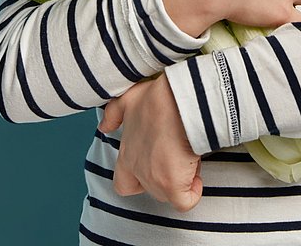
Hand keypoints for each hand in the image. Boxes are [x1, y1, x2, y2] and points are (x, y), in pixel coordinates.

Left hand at [97, 75, 202, 211]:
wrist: (178, 102)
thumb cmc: (158, 98)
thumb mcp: (127, 99)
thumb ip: (112, 115)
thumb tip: (104, 127)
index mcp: (127, 154)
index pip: (123, 184)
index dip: (138, 182)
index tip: (154, 166)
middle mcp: (137, 170)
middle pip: (150, 189)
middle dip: (165, 177)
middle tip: (177, 156)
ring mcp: (154, 180)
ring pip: (168, 194)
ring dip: (180, 180)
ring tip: (188, 156)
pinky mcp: (172, 185)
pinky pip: (184, 202)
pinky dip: (192, 192)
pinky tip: (196, 174)